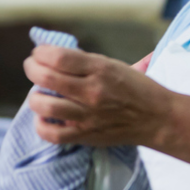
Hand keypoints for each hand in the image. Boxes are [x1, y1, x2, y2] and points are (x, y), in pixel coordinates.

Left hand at [23, 43, 174, 148]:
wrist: (157, 118)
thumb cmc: (134, 88)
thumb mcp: (111, 64)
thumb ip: (81, 61)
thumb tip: (49, 54)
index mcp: (99, 70)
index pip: (58, 57)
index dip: (40, 53)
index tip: (38, 54)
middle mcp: (92, 92)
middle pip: (46, 78)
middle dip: (31, 69)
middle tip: (33, 68)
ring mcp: (87, 116)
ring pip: (45, 106)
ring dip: (35, 97)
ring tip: (39, 95)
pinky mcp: (86, 135)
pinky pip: (52, 134)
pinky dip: (41, 125)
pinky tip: (45, 117)